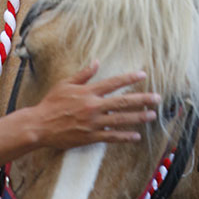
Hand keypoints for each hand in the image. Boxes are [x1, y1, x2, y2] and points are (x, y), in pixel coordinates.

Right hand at [29, 64, 159, 147]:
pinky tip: (136, 136)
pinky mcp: (90, 137)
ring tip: (151, 115)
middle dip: (142, 99)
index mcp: (88, 92)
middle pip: (123, 102)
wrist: (40, 125)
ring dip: (138, 117)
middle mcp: (93, 106)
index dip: (129, 78)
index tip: (143, 74)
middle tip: (157, 98)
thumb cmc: (51, 103)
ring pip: (121, 120)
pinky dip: (124, 137)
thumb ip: (83, 74)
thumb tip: (96, 62)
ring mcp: (93, 123)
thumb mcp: (66, 84)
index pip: (113, 83)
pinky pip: (111, 137)